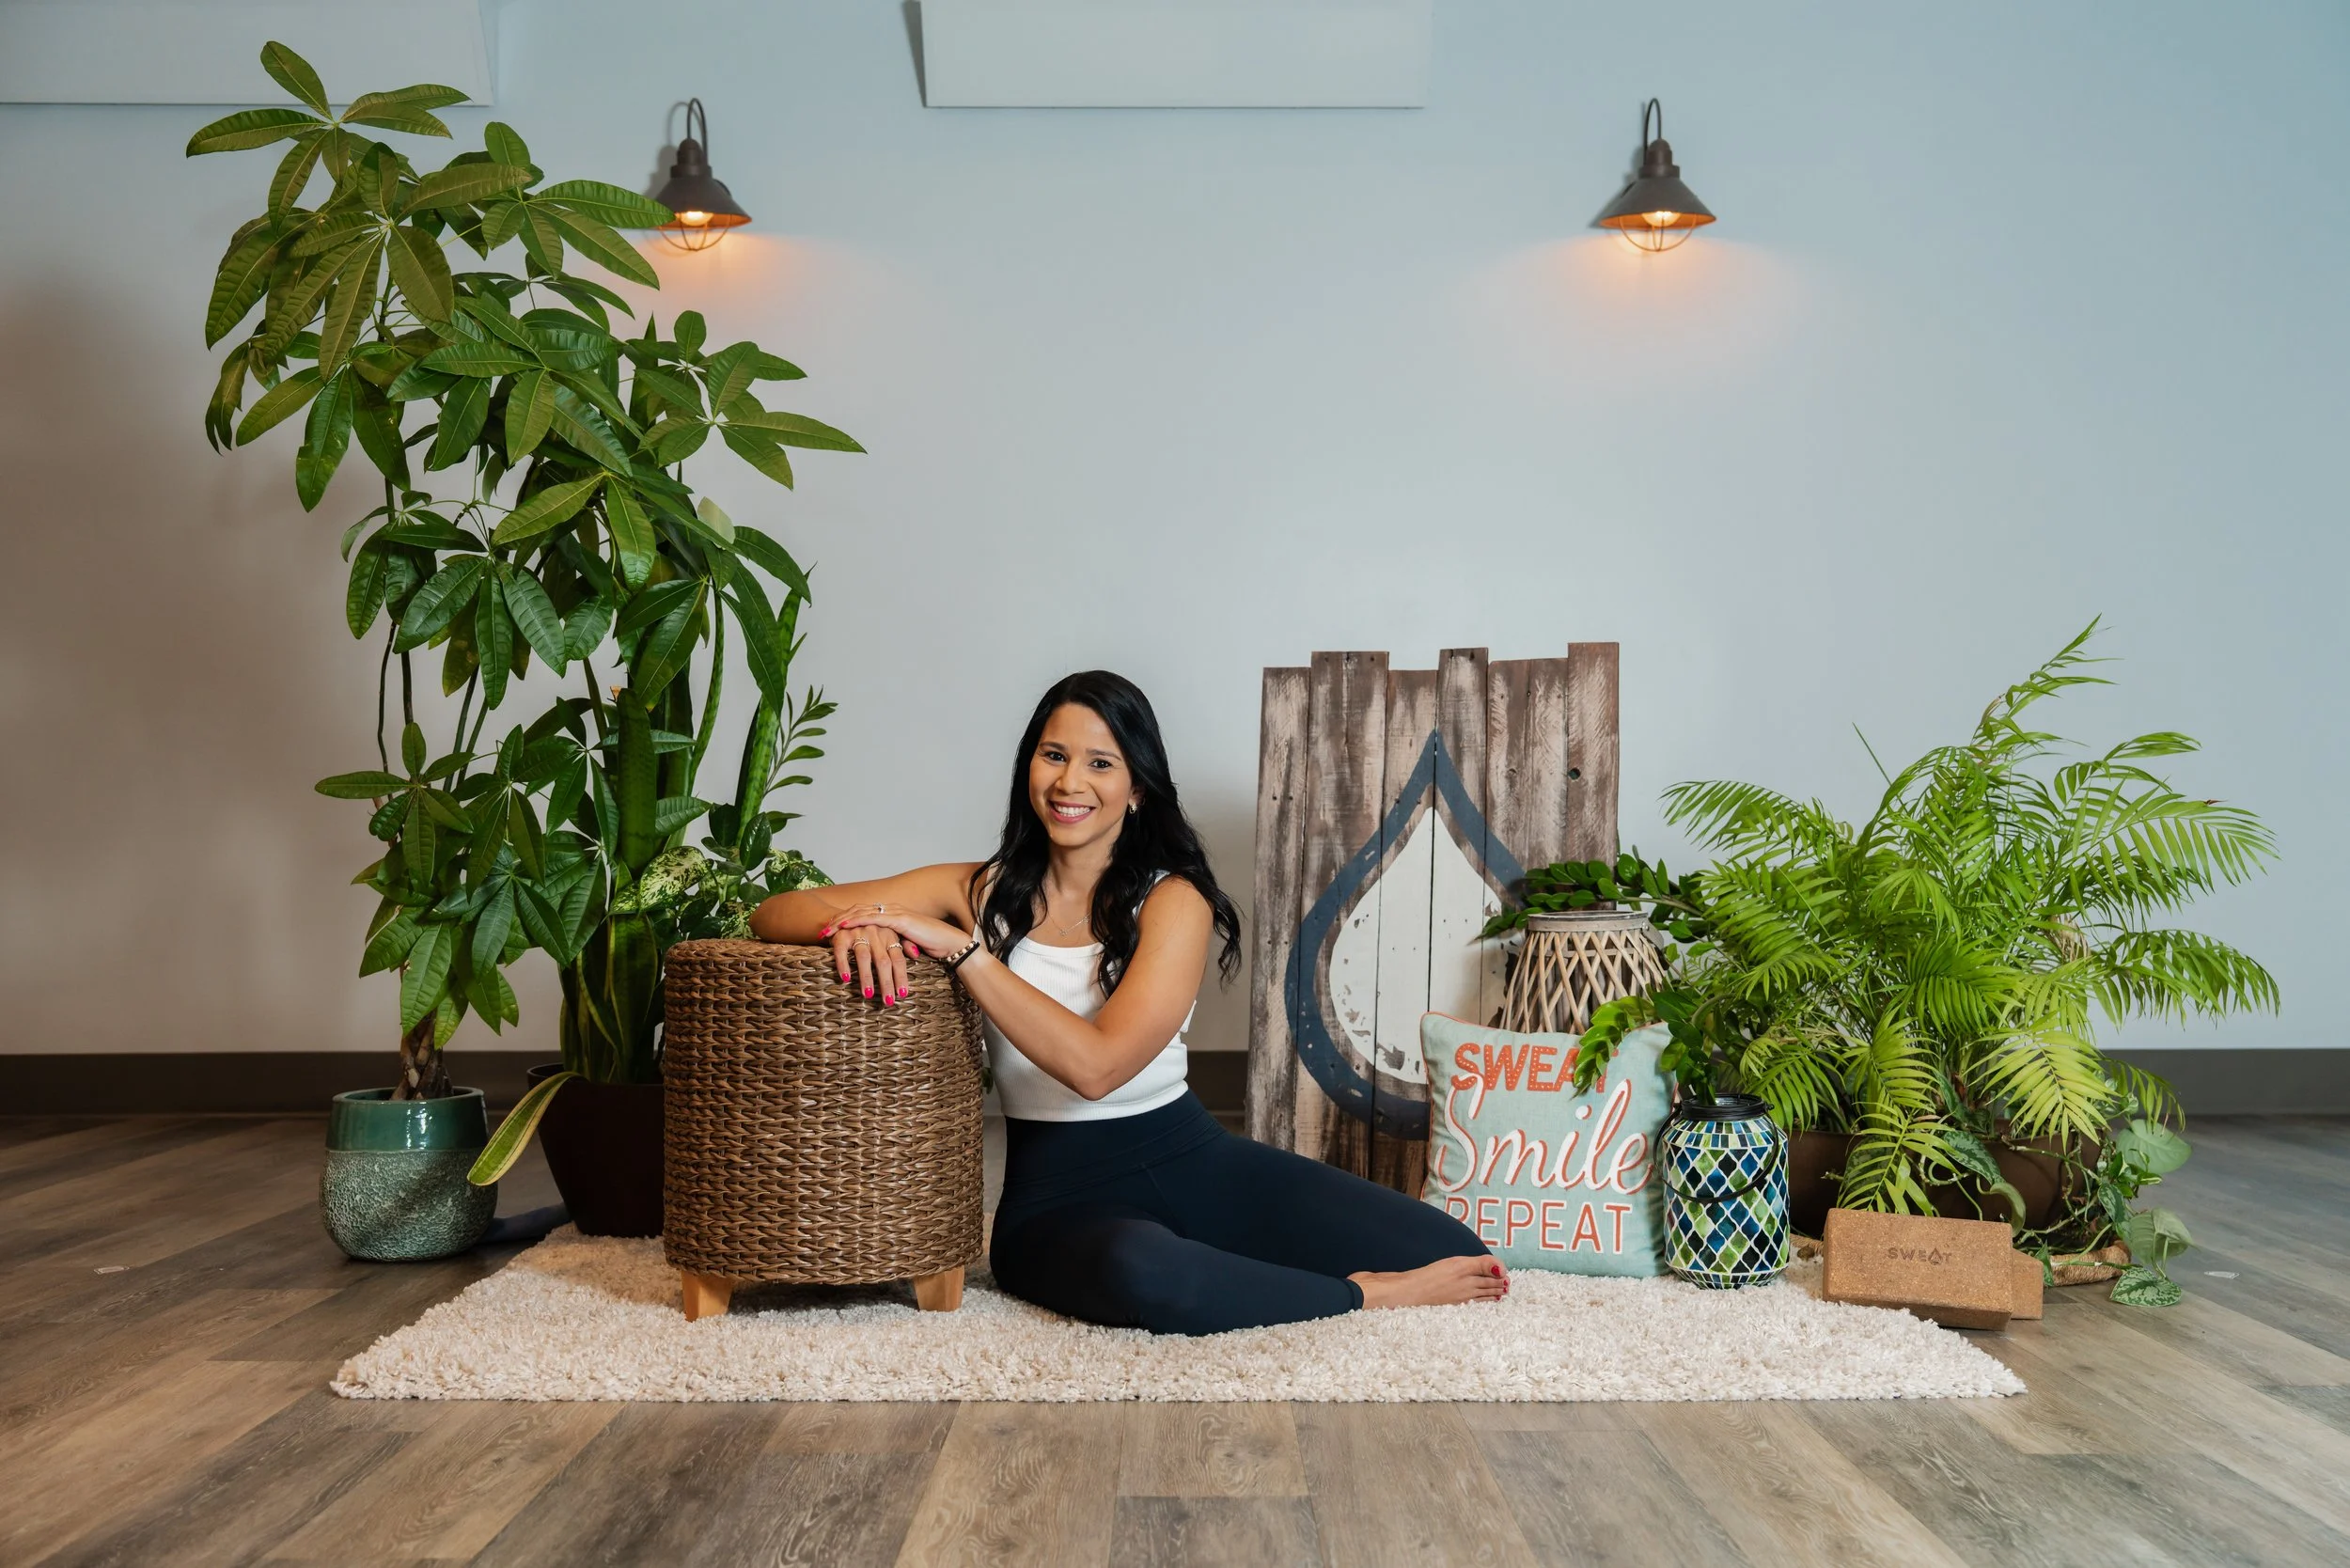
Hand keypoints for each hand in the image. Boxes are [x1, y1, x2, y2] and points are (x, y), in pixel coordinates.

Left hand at [824, 905, 971, 1005]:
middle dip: (837, 920)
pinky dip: (857, 921)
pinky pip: (873, 917)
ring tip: (827, 930)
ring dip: (842, 920)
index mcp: (892, 915)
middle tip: (821, 930)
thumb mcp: (906, 946)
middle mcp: (891, 910)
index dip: (845, 921)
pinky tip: (845, 926)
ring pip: (861, 912)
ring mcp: (895, 913)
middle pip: (858, 910)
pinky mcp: (900, 919)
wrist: (950, 944)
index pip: (863, 914)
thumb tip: (879, 957)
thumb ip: (892, 946)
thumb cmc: (931, 946)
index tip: (830, 930)